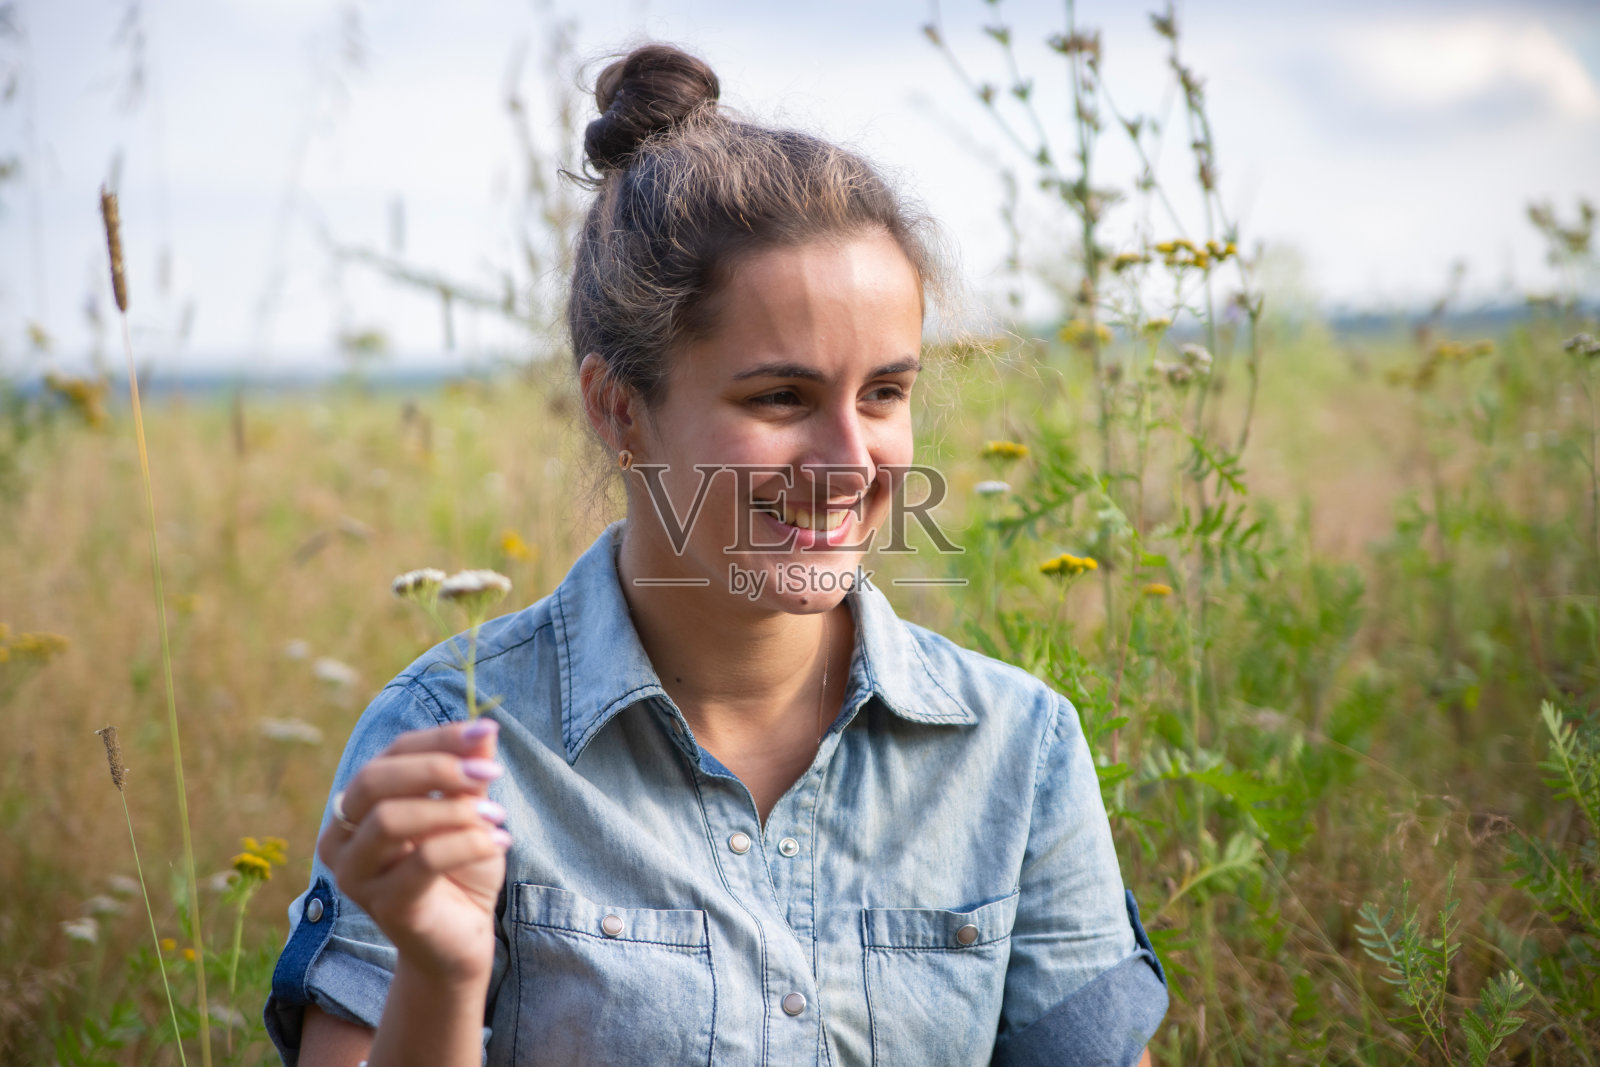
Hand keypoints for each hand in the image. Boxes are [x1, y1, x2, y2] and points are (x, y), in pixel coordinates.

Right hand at [316, 718, 510, 985]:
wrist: (462, 938)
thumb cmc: (460, 868)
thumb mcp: (469, 810)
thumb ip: (469, 772)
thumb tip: (485, 727)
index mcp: (359, 804)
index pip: (391, 753)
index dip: (439, 738)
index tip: (485, 732)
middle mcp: (343, 837)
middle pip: (374, 781)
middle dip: (437, 768)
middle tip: (491, 773)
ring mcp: (356, 875)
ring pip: (390, 820)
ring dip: (452, 809)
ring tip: (497, 814)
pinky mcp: (384, 906)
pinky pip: (423, 861)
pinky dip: (468, 843)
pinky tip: (500, 842)